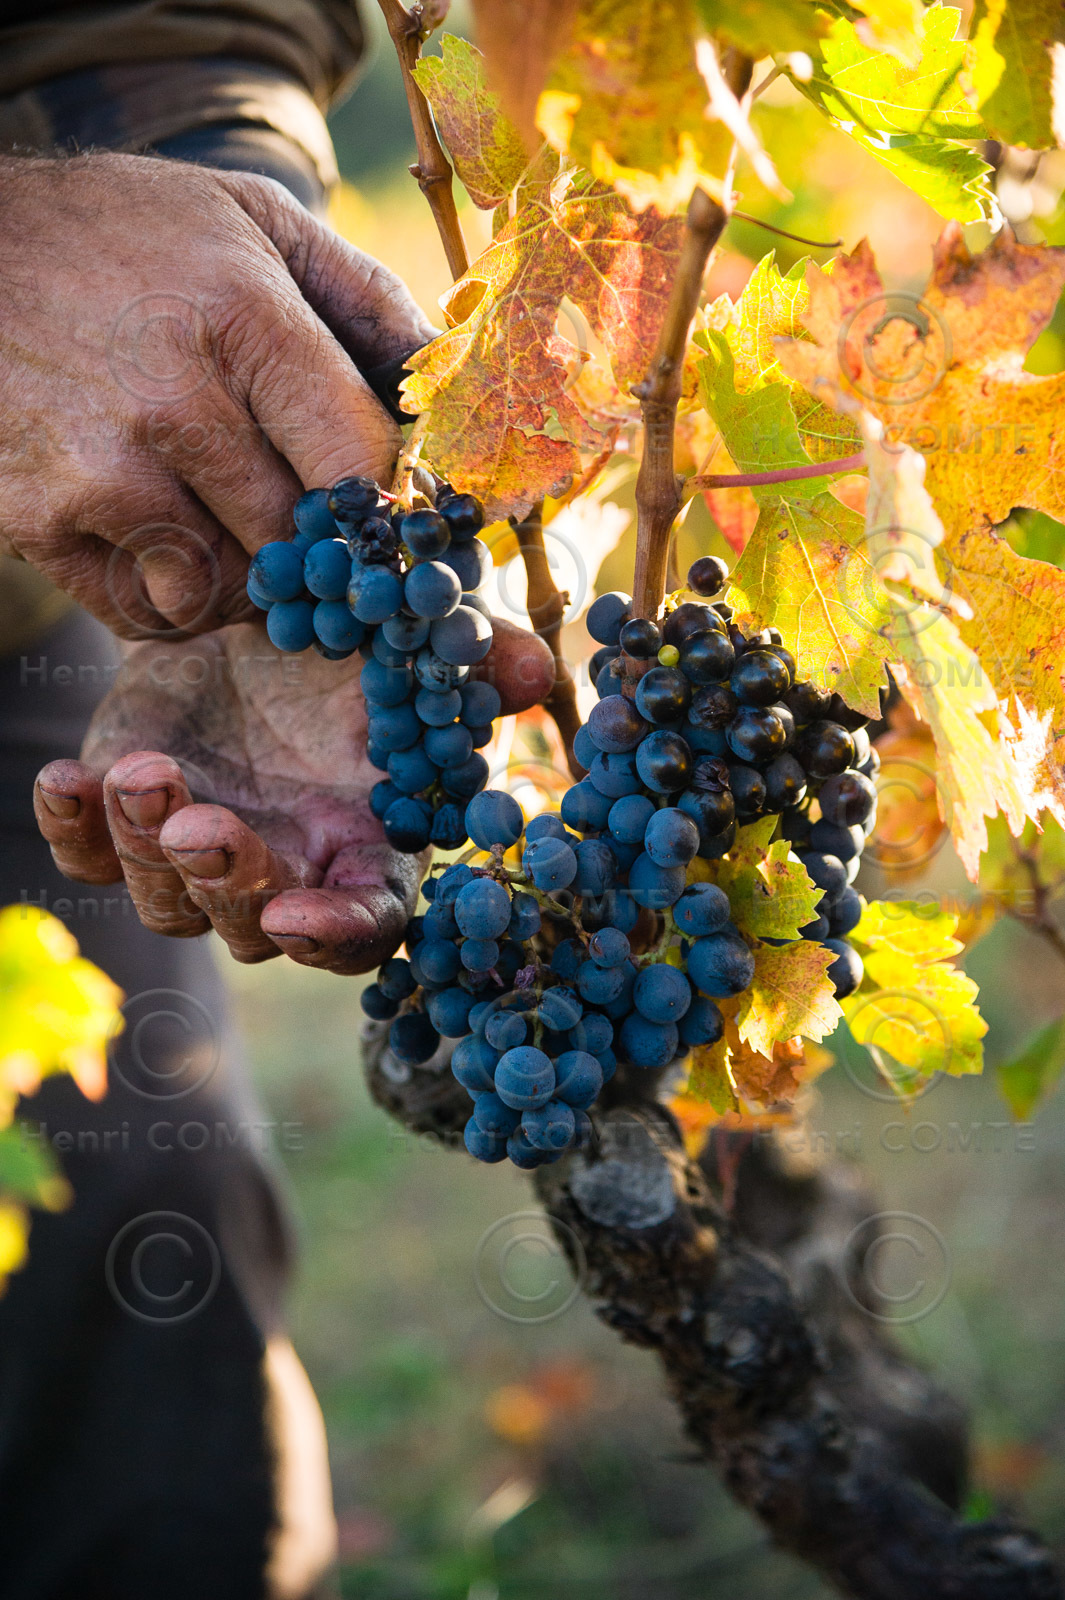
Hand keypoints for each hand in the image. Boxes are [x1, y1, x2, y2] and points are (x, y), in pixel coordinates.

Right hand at [0, 151, 433, 637]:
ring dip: (255, 584)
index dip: (390, 505)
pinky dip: (180, 602)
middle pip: (299, 540)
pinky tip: (181, 549)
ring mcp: (100, 473)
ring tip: (248, 537)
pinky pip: (150, 613)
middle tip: (327, 541)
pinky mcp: (42, 522)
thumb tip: (449, 383)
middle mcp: (171, 404)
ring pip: (229, 592)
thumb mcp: (252, 219)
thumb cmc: (123, 234)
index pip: (359, 463)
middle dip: (323, 551)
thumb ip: (363, 297)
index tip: (393, 516)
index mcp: (242, 319)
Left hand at [33, 621, 554, 973]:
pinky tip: (69, 778)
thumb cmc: (351, 640)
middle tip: (205, 826)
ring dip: (148, 849)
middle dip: (227, 883)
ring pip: (166, 903)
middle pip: (253, 927)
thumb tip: (530, 673)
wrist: (246, 610)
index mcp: (366, 848)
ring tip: (144, 773)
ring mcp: (196, 857)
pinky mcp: (124, 822)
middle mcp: (283, 873)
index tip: (295, 916)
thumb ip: (473, 662)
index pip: (363, 927)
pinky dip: (72, 829)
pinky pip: (87, 857)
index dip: (332, 932)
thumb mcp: (415, 643)